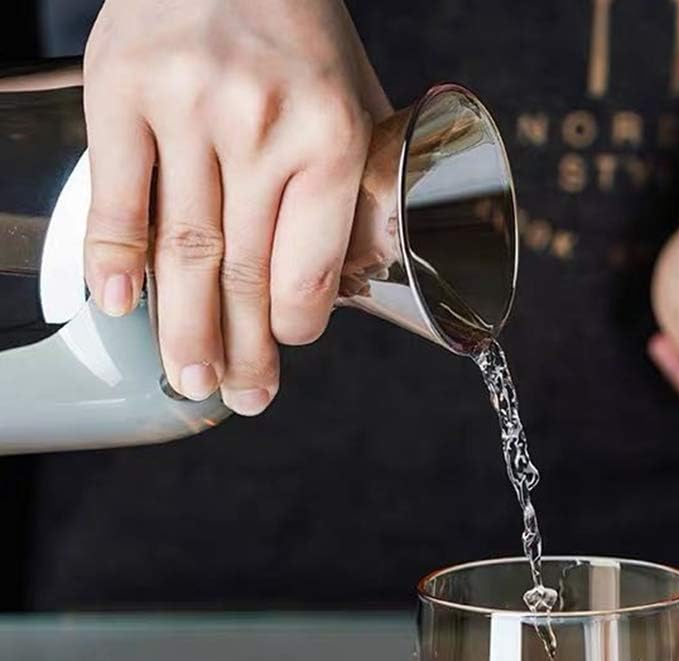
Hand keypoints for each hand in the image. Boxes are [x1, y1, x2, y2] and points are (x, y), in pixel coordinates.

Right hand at [83, 0, 390, 414]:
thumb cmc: (300, 31)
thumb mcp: (357, 104)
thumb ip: (357, 186)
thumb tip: (354, 272)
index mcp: (330, 138)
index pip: (308, 272)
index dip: (297, 327)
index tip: (290, 345)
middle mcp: (260, 129)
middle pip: (243, 274)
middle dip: (243, 352)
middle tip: (242, 398)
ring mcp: (184, 110)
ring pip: (183, 250)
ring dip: (184, 328)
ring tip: (191, 379)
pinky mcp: (119, 89)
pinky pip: (116, 193)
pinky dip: (114, 257)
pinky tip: (120, 307)